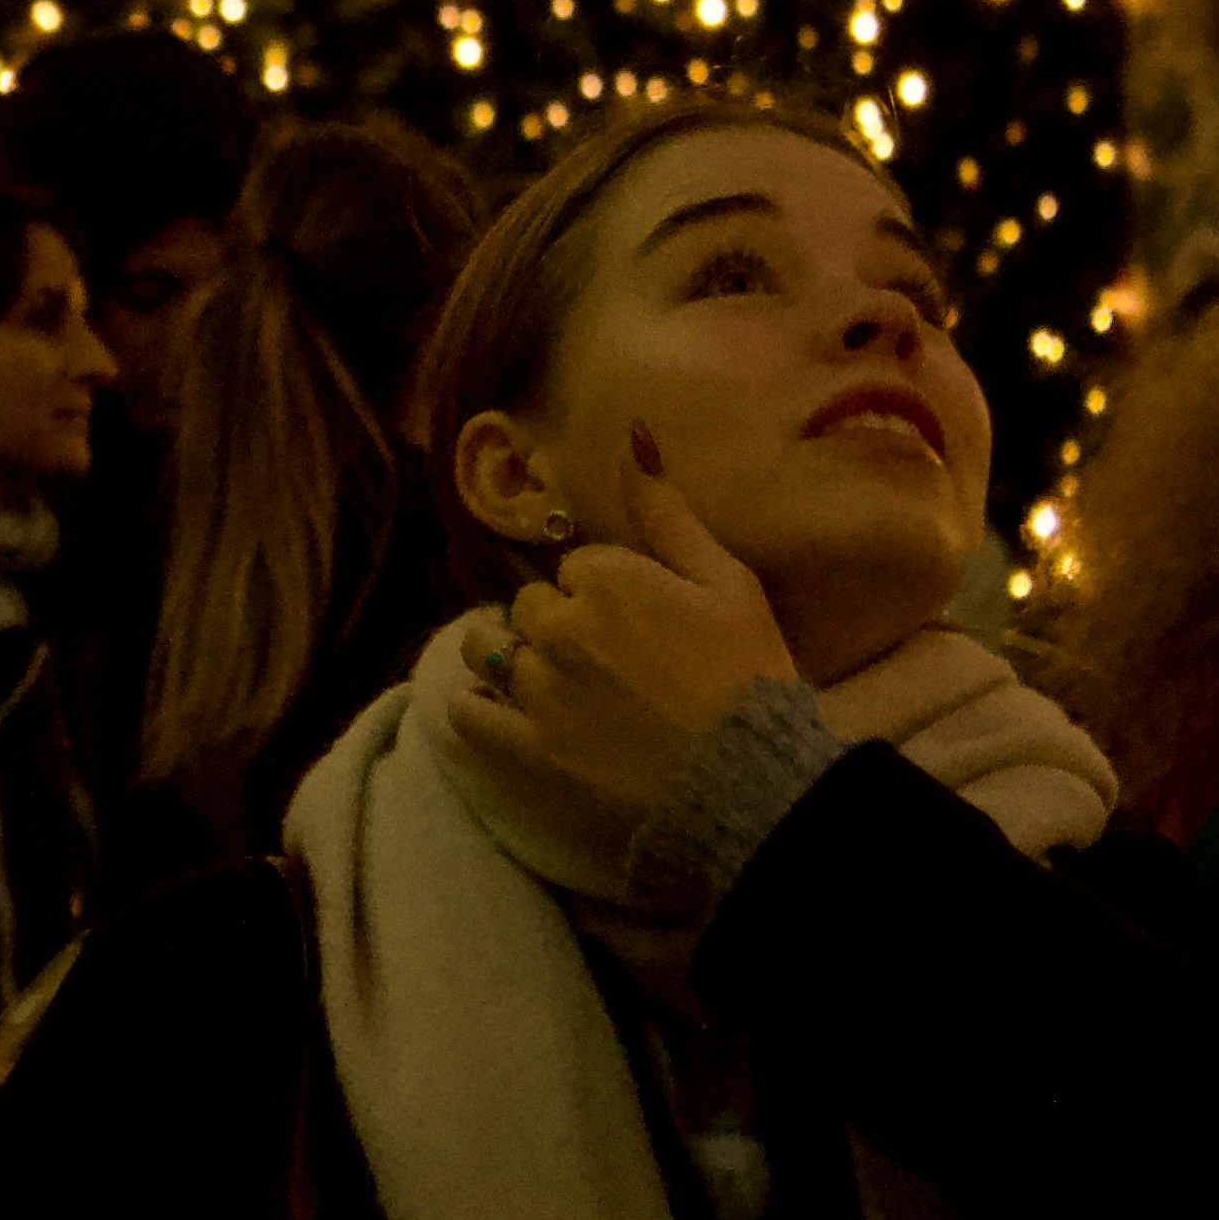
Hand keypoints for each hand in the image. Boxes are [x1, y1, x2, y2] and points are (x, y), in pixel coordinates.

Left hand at [460, 425, 796, 830]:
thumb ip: (667, 513)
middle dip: (557, 624)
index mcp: (606, 581)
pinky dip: (476, 707)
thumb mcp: (729, 583)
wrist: (750, 785)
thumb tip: (631, 434)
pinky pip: (468, 714)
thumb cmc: (750, 679)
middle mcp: (558, 629)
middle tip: (602, 659)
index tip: (638, 621)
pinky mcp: (522, 750)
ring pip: (487, 649)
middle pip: (531, 608)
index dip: (605, 592)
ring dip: (508, 656)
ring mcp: (534, 691)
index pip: (577, 568)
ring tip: (546, 679)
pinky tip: (499, 709)